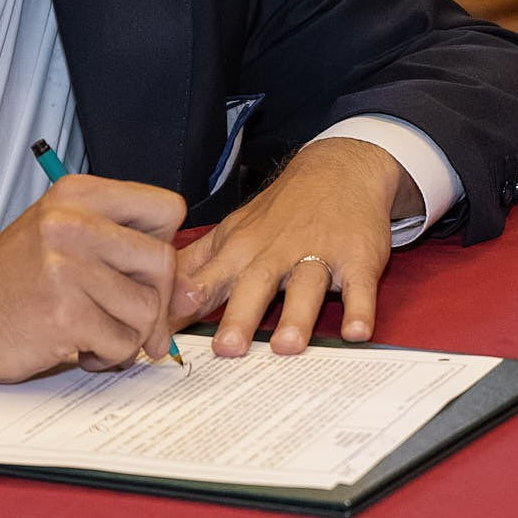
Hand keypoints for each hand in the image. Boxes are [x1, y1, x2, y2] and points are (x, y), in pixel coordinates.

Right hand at [0, 172, 183, 383]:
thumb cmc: (8, 282)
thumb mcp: (59, 235)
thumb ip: (117, 241)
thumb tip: (186, 285)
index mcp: (76, 194)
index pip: (167, 209)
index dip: (165, 246)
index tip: (143, 272)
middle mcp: (72, 223)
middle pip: (164, 262)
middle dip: (157, 302)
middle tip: (134, 322)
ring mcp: (66, 267)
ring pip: (147, 309)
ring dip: (131, 335)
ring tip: (97, 335)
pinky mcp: (63, 314)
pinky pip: (123, 343)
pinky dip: (110, 356)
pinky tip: (81, 349)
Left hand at [171, 137, 412, 357]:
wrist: (340, 168)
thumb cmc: (280, 212)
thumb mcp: (232, 231)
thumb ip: (196, 267)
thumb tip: (156, 299)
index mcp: (240, 250)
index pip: (207, 280)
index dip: (185, 305)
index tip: (165, 332)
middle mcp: (276, 252)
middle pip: (255, 284)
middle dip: (240, 316)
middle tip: (226, 349)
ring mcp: (319, 254)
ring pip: (307, 285)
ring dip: (297, 315)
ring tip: (287, 346)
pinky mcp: (358, 258)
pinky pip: (361, 287)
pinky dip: (361, 309)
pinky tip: (358, 334)